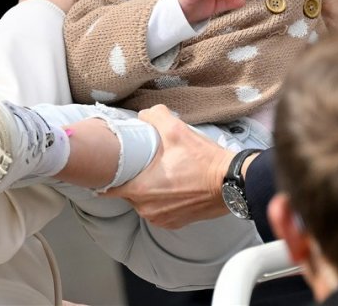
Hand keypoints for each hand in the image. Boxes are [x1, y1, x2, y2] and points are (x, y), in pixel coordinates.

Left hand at [105, 105, 233, 228]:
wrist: (232, 182)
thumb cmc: (202, 160)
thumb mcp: (175, 129)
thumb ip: (153, 116)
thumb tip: (143, 115)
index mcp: (140, 190)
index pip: (108, 188)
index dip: (105, 177)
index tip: (105, 168)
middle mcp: (146, 209)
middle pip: (127, 193)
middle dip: (131, 179)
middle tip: (139, 164)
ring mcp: (161, 219)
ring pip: (142, 202)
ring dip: (146, 190)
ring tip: (157, 174)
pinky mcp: (175, 223)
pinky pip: (158, 210)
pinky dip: (160, 199)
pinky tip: (169, 186)